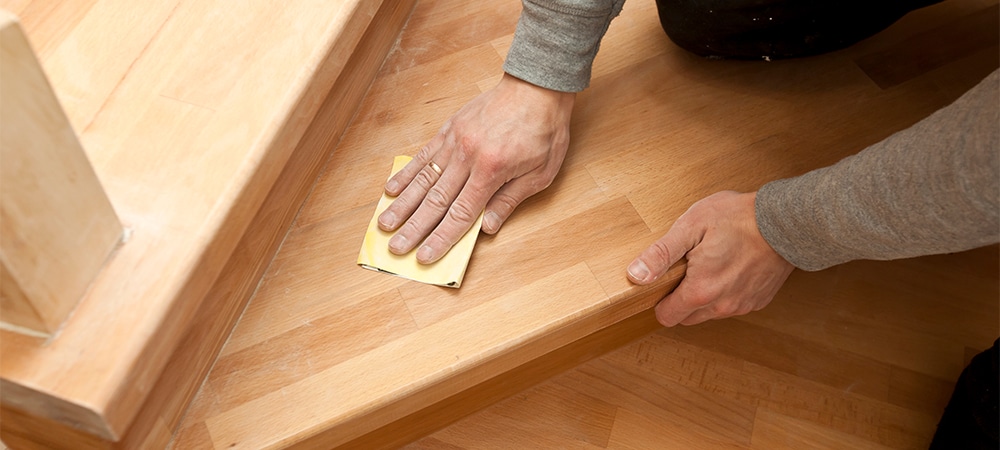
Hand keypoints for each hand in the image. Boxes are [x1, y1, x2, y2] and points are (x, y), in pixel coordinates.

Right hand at [378, 73, 575, 263]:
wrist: (537, 86)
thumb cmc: (544, 130)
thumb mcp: (541, 172)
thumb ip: (510, 200)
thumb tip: (486, 228)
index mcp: (492, 170)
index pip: (460, 214)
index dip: (440, 238)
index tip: (424, 256)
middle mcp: (467, 156)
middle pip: (435, 200)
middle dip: (414, 228)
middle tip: (395, 247)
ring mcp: (455, 141)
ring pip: (423, 179)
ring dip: (402, 204)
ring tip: (384, 223)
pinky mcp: (449, 129)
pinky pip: (423, 155)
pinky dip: (406, 173)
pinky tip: (391, 188)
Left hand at [626, 191, 793, 326]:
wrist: (787, 221)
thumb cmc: (739, 218)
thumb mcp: (691, 227)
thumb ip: (661, 254)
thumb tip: (635, 275)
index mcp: (701, 291)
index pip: (666, 317)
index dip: (660, 298)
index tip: (666, 278)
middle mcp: (721, 306)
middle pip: (686, 317)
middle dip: (680, 297)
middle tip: (688, 266)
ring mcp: (742, 306)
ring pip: (709, 312)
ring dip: (703, 295)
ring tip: (711, 262)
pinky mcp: (757, 301)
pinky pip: (730, 305)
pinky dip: (725, 292)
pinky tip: (730, 266)